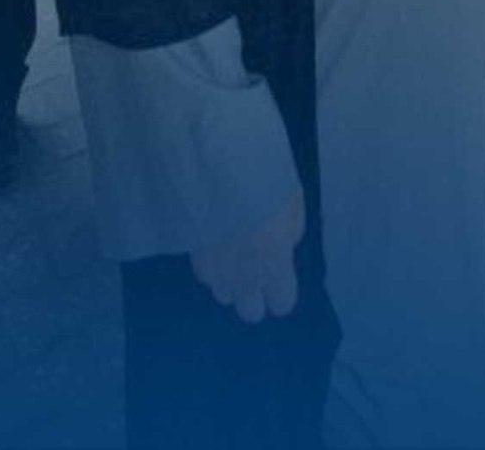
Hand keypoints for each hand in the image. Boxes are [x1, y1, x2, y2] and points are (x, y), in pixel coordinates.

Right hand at [191, 188, 303, 323]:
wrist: (215, 171)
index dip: (283, 291)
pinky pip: (207, 276)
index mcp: (275, 265)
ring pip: (225, 295)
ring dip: (232, 281)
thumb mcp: (292, 205)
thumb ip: (290, 235)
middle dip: (256, 295)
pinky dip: (213, 267)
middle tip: (258, 266)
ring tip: (235, 251)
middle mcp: (244, 278)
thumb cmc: (263, 182)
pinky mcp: (192, 261)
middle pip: (251, 313)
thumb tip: (283, 247)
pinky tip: (216, 241)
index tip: (281, 273)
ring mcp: (215, 273)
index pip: (282, 304)